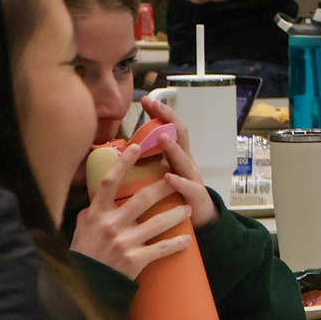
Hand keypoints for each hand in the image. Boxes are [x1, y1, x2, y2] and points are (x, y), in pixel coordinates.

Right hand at [68, 141, 198, 279]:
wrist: (87, 283)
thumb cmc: (85, 252)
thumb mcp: (83, 228)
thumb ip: (92, 210)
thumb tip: (100, 192)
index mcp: (97, 214)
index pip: (109, 183)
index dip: (123, 163)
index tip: (137, 146)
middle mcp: (111, 225)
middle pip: (143, 199)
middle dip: (164, 187)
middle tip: (177, 178)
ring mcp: (125, 242)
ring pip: (159, 222)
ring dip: (177, 214)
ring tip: (186, 208)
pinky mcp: (136, 259)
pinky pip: (163, 248)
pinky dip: (177, 243)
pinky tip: (188, 239)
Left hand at [137, 94, 216, 227]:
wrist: (200, 219)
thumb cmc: (174, 196)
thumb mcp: (160, 174)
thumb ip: (146, 162)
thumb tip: (120, 150)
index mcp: (176, 157)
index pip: (169, 129)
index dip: (160, 114)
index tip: (145, 99)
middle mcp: (186, 163)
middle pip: (180, 136)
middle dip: (169, 119)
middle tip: (156, 105)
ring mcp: (192, 178)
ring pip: (183, 160)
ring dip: (173, 148)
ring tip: (162, 137)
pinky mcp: (195, 197)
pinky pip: (188, 188)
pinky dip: (178, 182)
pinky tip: (169, 178)